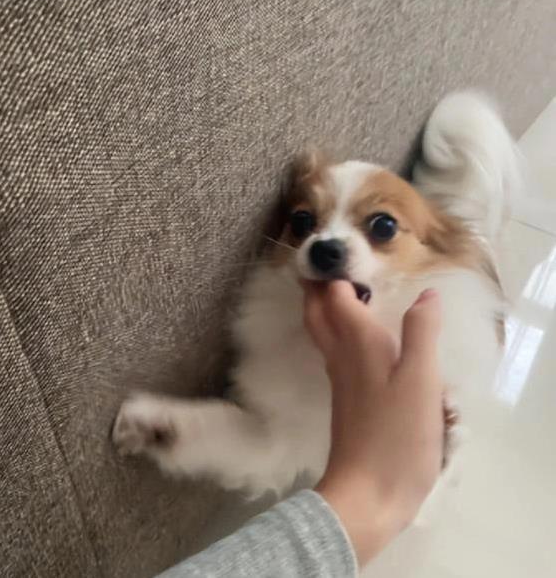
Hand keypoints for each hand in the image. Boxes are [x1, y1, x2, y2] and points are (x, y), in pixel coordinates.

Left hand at [303, 281, 442, 565]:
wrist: (367, 492)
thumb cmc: (397, 434)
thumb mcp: (421, 381)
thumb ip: (422, 334)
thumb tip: (427, 295)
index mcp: (357, 342)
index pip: (334, 296)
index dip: (331, 272)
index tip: (335, 250)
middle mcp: (341, 354)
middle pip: (316, 312)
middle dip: (314, 287)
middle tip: (321, 265)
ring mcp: (339, 377)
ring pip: (320, 332)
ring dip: (320, 307)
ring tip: (334, 291)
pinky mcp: (344, 396)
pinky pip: (331, 351)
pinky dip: (334, 331)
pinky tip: (352, 337)